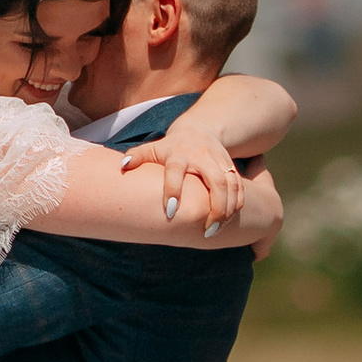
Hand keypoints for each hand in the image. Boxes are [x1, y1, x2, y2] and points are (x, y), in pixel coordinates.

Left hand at [120, 129, 242, 232]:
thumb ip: (137, 156)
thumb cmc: (170, 146)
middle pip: (215, 180)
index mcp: (178, 153)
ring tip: (217, 229)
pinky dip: (237, 204)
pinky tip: (229, 220)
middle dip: (215, 207)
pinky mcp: (231, 166)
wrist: (198, 131)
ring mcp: (218, 161)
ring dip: (228, 209)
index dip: (174, 190)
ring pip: (231, 185)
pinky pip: (239, 186)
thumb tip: (122, 166)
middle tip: (207, 231)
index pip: (176, 170)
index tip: (171, 211)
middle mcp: (201, 156)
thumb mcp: (152, 148)